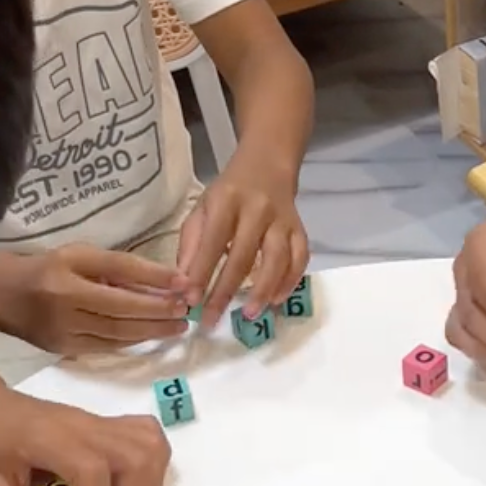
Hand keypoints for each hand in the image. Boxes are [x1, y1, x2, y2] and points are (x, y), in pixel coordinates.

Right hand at [2, 243, 189, 354]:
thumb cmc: (50, 269)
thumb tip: (165, 282)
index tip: (184, 281)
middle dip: (159, 310)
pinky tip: (152, 335)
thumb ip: (119, 268)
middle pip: (121, 308)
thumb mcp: (82, 256)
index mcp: (68, 268)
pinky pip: (107, 346)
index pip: (119, 269)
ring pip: (117, 333)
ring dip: (153, 330)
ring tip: (178, 326)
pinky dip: (133, 341)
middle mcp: (63, 299)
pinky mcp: (63, 349)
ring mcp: (62, 329)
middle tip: (186, 309)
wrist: (2, 294)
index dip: (154, 276)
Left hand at [177, 155, 308, 325]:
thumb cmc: (228, 194)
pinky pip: (300, 258)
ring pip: (277, 259)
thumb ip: (192, 245)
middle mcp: (257, 209)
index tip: (190, 301)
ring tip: (249, 314)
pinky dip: (290, 281)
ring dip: (263, 290)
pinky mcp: (300, 229)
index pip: (212, 242)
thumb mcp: (202, 209)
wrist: (267, 165)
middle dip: (226, 291)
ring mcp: (282, 220)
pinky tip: (276, 299)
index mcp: (226, 201)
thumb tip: (184, 285)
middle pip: (243, 256)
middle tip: (213, 319)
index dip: (201, 273)